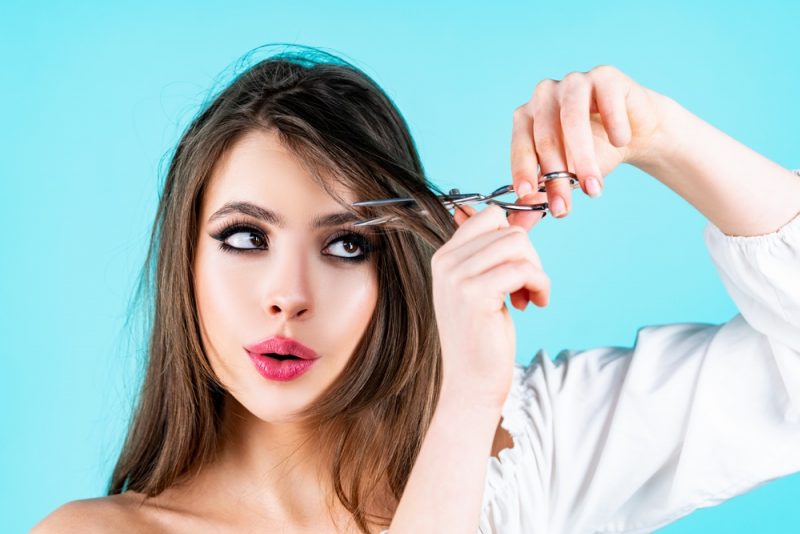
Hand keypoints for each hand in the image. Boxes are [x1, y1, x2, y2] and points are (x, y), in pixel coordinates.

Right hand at [432, 204, 549, 407]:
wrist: (471, 382)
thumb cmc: (482, 336)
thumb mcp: (485, 285)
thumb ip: (496, 251)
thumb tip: (521, 210)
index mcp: (445, 256)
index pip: (489, 216)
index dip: (515, 235)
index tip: (521, 264)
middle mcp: (446, 262)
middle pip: (508, 230)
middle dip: (530, 257)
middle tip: (528, 287)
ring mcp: (457, 277)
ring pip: (518, 245)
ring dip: (536, 270)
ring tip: (531, 296)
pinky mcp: (475, 294)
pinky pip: (523, 269)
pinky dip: (539, 285)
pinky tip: (535, 304)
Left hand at [509, 64, 666, 224]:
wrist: (635, 134)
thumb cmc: (593, 154)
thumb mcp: (567, 178)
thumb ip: (543, 197)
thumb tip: (520, 225)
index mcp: (527, 118)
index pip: (521, 147)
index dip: (523, 172)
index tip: (528, 197)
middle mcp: (545, 96)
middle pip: (546, 137)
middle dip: (556, 177)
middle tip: (565, 208)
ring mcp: (574, 82)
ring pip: (572, 119)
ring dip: (583, 158)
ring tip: (593, 188)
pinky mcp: (605, 75)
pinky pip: (607, 102)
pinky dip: (614, 126)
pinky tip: (621, 141)